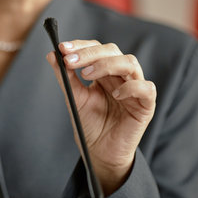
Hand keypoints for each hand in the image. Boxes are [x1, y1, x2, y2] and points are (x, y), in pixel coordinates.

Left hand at [46, 40, 155, 194]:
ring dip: (106, 64)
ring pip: (129, 63)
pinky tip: (114, 93)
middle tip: (69, 60)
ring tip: (86, 75)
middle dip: (89, 53)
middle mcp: (121, 76)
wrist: (99, 152)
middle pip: (112, 51)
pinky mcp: (146, 105)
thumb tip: (52, 54)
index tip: (62, 48)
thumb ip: (66, 77)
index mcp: (105, 72)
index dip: (81, 46)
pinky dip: (131, 87)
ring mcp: (135, 89)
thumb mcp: (75, 97)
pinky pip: (146, 88)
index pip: (96, 49)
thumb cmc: (90, 124)